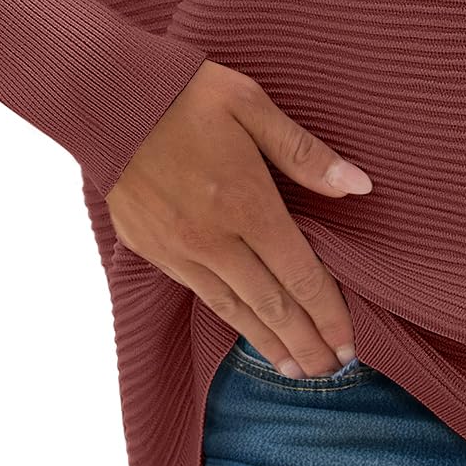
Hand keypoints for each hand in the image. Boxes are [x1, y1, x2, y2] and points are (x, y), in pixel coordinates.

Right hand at [106, 59, 370, 376]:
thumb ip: (304, 153)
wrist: (105, 98)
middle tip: (332, 372)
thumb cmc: (186, 93)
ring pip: (233, 308)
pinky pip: (199, 293)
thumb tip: (359, 185)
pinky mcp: (151, 249)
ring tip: (294, 369)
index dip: (328, 312)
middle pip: (271, 304)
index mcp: (247, 203)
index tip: (349, 341)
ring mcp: (180, 248)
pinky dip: (229, 317)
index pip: (300, 273)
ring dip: (268, 341)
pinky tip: (244, 328)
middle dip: (305, 342)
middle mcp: (215, 238)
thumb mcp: (251, 105)